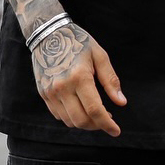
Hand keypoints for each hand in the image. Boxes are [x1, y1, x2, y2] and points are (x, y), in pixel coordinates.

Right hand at [31, 22, 126, 136]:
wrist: (48, 33)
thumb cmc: (78, 41)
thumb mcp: (99, 55)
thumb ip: (110, 80)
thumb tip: (121, 102)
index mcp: (79, 77)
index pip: (94, 110)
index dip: (107, 124)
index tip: (116, 131)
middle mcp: (62, 87)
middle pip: (81, 120)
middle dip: (97, 126)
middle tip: (107, 120)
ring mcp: (50, 92)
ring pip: (69, 121)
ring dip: (84, 123)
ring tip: (95, 113)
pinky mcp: (43, 94)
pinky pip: (58, 115)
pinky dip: (71, 117)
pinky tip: (80, 108)